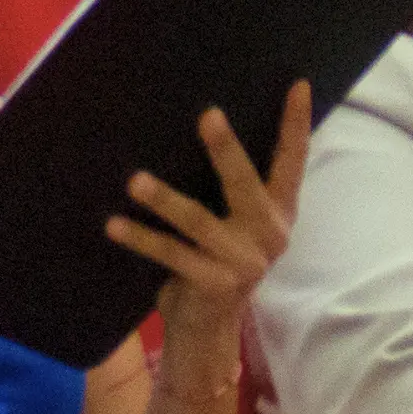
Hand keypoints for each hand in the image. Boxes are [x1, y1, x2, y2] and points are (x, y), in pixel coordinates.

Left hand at [104, 82, 309, 390]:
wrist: (206, 328)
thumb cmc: (213, 259)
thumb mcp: (232, 223)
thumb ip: (230, 188)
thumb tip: (198, 124)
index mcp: (279, 211)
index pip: (292, 161)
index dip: (296, 124)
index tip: (298, 85)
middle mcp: (270, 234)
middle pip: (246, 183)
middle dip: (226, 150)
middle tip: (208, 116)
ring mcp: (244, 262)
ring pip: (199, 221)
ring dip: (165, 199)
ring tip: (135, 181)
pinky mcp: (216, 285)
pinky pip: (173, 254)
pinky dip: (142, 239)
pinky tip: (114, 225)